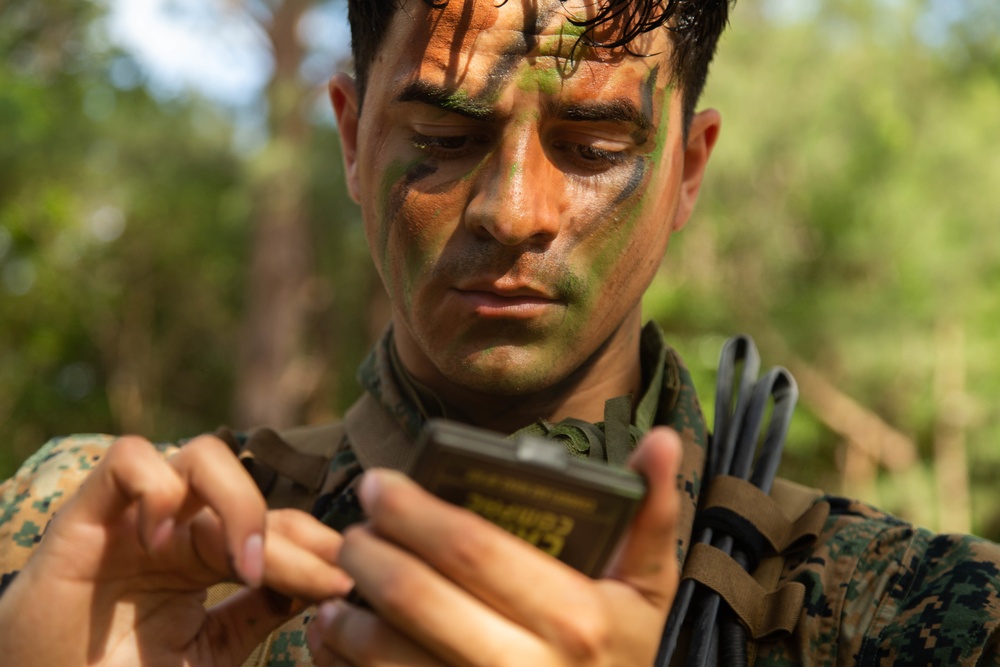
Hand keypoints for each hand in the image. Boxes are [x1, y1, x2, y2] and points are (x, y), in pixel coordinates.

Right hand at [0, 435, 352, 666]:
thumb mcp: (210, 653)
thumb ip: (259, 615)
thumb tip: (325, 582)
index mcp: (208, 556)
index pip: (277, 529)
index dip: (316, 549)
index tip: (348, 581)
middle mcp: (179, 526)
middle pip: (255, 494)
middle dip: (295, 534)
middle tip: (324, 576)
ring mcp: (136, 515)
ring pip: (204, 456)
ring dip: (239, 504)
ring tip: (246, 564)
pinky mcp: (87, 513)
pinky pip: (129, 459)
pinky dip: (157, 488)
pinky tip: (166, 542)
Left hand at [307, 427, 682, 665]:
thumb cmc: (625, 653)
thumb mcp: (649, 587)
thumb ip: (652, 513)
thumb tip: (664, 439)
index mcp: (576, 618)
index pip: (475, 550)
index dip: (416, 512)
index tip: (380, 483)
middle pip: (419, 598)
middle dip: (369, 554)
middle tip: (353, 530)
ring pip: (389, 656)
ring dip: (349, 614)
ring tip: (344, 582)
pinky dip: (348, 662)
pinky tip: (342, 636)